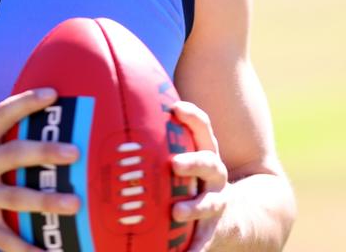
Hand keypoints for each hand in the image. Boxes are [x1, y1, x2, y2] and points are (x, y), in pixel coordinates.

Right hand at [0, 88, 81, 251]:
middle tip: (74, 153)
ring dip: (45, 201)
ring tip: (74, 204)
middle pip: (13, 154)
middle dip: (44, 152)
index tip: (53, 94)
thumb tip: (44, 127)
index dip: (26, 102)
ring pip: (13, 198)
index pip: (2, 114)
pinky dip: (27, 249)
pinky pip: (4, 239)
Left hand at [170, 100, 229, 251]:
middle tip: (174, 164)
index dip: (192, 117)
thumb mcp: (183, 161)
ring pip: (210, 203)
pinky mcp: (212, 230)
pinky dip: (195, 249)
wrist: (232, 216)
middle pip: (209, 163)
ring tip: (177, 212)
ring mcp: (216, 203)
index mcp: (205, 154)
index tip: (176, 108)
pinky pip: (205, 240)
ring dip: (194, 207)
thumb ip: (158, 146)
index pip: (203, 129)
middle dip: (193, 162)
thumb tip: (113, 124)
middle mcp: (215, 176)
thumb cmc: (191, 181)